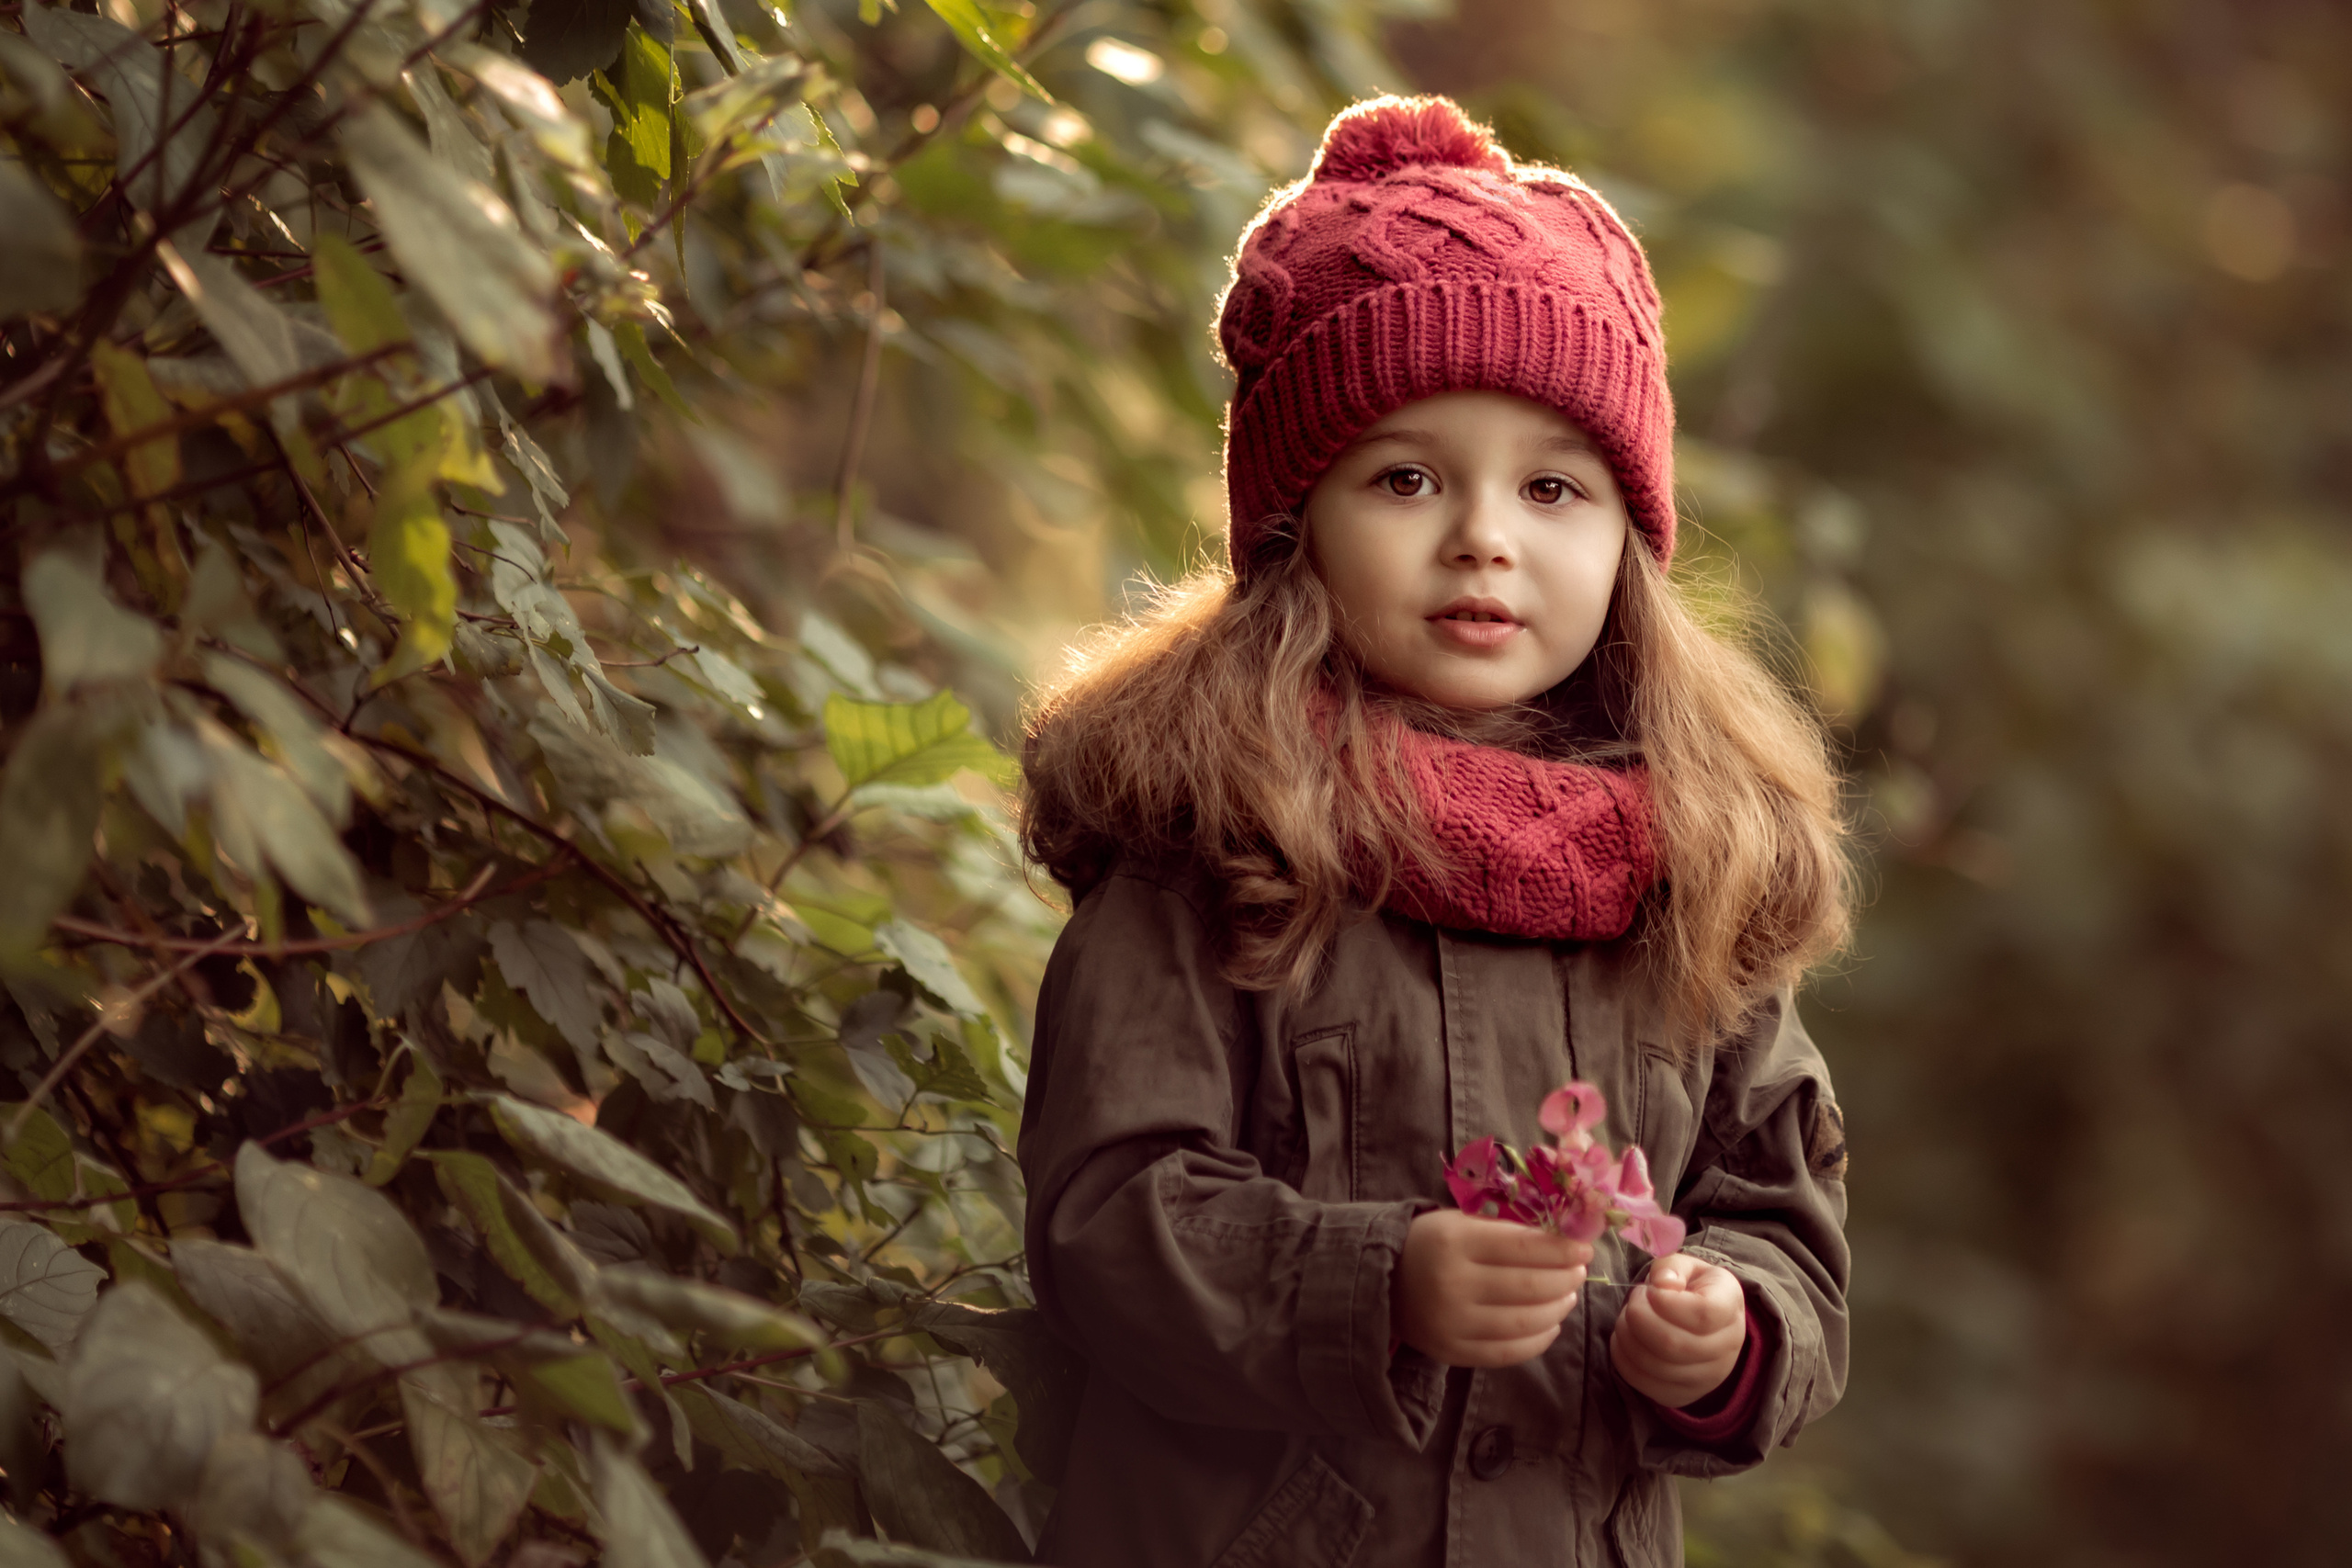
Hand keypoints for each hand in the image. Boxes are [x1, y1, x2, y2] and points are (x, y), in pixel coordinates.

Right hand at [1392, 1210, 1590, 1366]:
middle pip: (1529, 1286)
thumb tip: (1563, 1238)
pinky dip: (1539, 1339)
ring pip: (1525, 1322)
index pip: (1523, 1247)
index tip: (1584, 1248)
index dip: (1561, 1249)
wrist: (1381, 1283)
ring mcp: (1452, 1324)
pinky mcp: (1453, 1352)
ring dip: (1558, 1308)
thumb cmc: (1429, 1244)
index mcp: (1454, 1241)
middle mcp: (1452, 1284)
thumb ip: (1505, 1229)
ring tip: (1568, 1296)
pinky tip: (1551, 1324)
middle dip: (1566, 1278)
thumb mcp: (1459, 1222)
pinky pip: (1509, 1353)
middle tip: (1580, 1271)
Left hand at [1608, 1253, 1744, 1408]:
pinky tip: (1625, 1338)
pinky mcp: (1683, 1395)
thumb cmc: (1693, 1290)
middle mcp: (1726, 1349)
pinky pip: (1646, 1384)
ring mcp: (1707, 1378)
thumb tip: (1661, 1284)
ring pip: (1656, 1366)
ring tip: (1628, 1318)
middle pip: (1673, 1345)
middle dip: (1639, 1318)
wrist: (1708, 1324)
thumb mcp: (1687, 1267)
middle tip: (1634, 1301)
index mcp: (1729, 1309)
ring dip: (1628, 1337)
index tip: (1650, 1289)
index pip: (1702, 1314)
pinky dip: (1624, 1359)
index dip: (1665, 1302)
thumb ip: (1672, 1267)